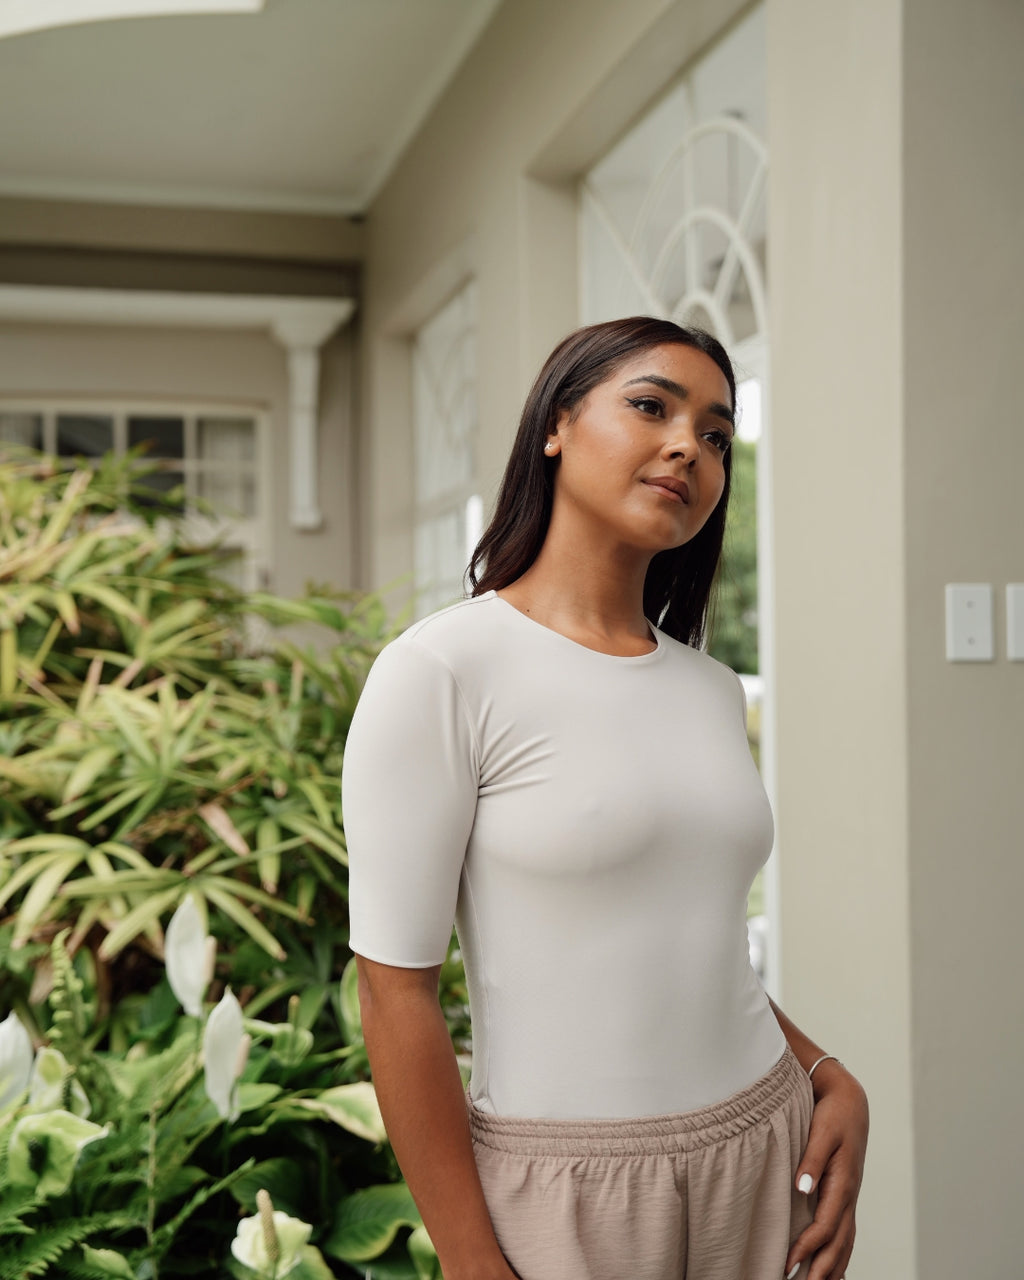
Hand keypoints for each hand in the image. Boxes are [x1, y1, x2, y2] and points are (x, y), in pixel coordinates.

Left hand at [784, 1062, 868, 1279]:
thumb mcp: (821, 1133)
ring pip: (845, 1243)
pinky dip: (840, 1256)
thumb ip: (811, 1161)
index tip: (786, 1265)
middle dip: (821, 1271)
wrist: (849, 1102)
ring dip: (833, 1269)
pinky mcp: (846, 1196)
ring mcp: (850, 1198)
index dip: (806, 1249)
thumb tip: (802, 1189)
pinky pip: (845, 1234)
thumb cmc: (833, 1115)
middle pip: (838, 1244)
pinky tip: (833, 1270)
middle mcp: (849, 1196)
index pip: (824, 1227)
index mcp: (843, 1184)